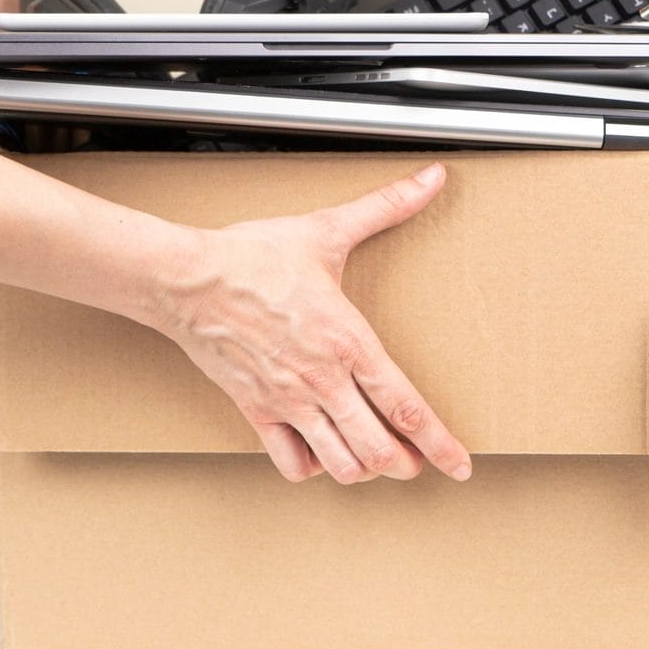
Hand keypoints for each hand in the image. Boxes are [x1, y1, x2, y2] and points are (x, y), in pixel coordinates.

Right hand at [153, 162, 471, 484]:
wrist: (188, 279)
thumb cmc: (252, 257)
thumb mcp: (326, 230)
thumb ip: (385, 207)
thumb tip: (431, 179)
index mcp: (349, 341)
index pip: (407, 407)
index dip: (442, 444)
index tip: (460, 467)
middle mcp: (323, 380)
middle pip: (379, 450)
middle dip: (406, 464)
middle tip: (416, 462)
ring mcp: (288, 401)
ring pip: (340, 464)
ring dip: (364, 469)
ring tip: (373, 461)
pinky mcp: (255, 410)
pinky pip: (290, 462)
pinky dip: (311, 467)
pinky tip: (318, 452)